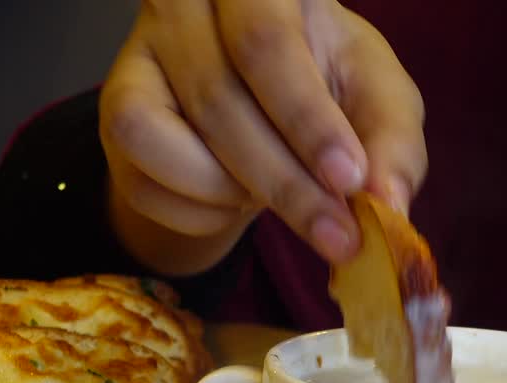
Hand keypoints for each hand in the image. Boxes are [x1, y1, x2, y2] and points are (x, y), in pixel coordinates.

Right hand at [99, 0, 425, 272]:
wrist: (253, 95)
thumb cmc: (321, 80)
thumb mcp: (373, 95)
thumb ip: (390, 140)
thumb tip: (388, 203)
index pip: (265, 40)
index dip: (307, 119)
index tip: (350, 180)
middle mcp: (183, 4)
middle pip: (219, 99)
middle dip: (287, 183)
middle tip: (338, 236)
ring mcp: (139, 58)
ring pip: (172, 145)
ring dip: (239, 194)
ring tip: (281, 195)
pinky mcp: (116, 112)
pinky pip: (150, 184)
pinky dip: (204, 212)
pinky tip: (234, 196)